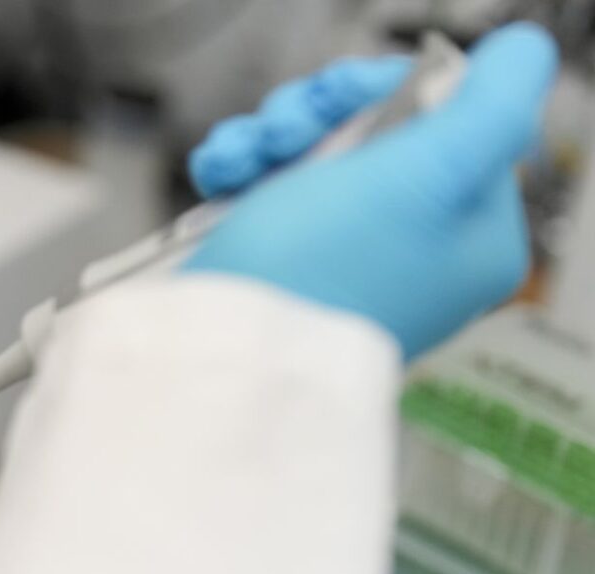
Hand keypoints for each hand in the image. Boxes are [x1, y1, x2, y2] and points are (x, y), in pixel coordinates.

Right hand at [183, 23, 557, 358]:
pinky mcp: (288, 262)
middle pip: (378, 130)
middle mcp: (417, 248)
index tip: (345, 101)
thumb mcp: (430, 172)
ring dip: (270, 137)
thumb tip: (520, 59)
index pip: (450, 121)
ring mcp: (348, 258)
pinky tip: (221, 173)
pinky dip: (242, 167)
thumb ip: (496, 106)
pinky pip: (271, 185)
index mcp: (473, 235)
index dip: (393, 94)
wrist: (225, 346)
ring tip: (243, 158)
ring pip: (316, 151)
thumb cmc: (322, 268)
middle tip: (287, 131)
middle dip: (318, 116)